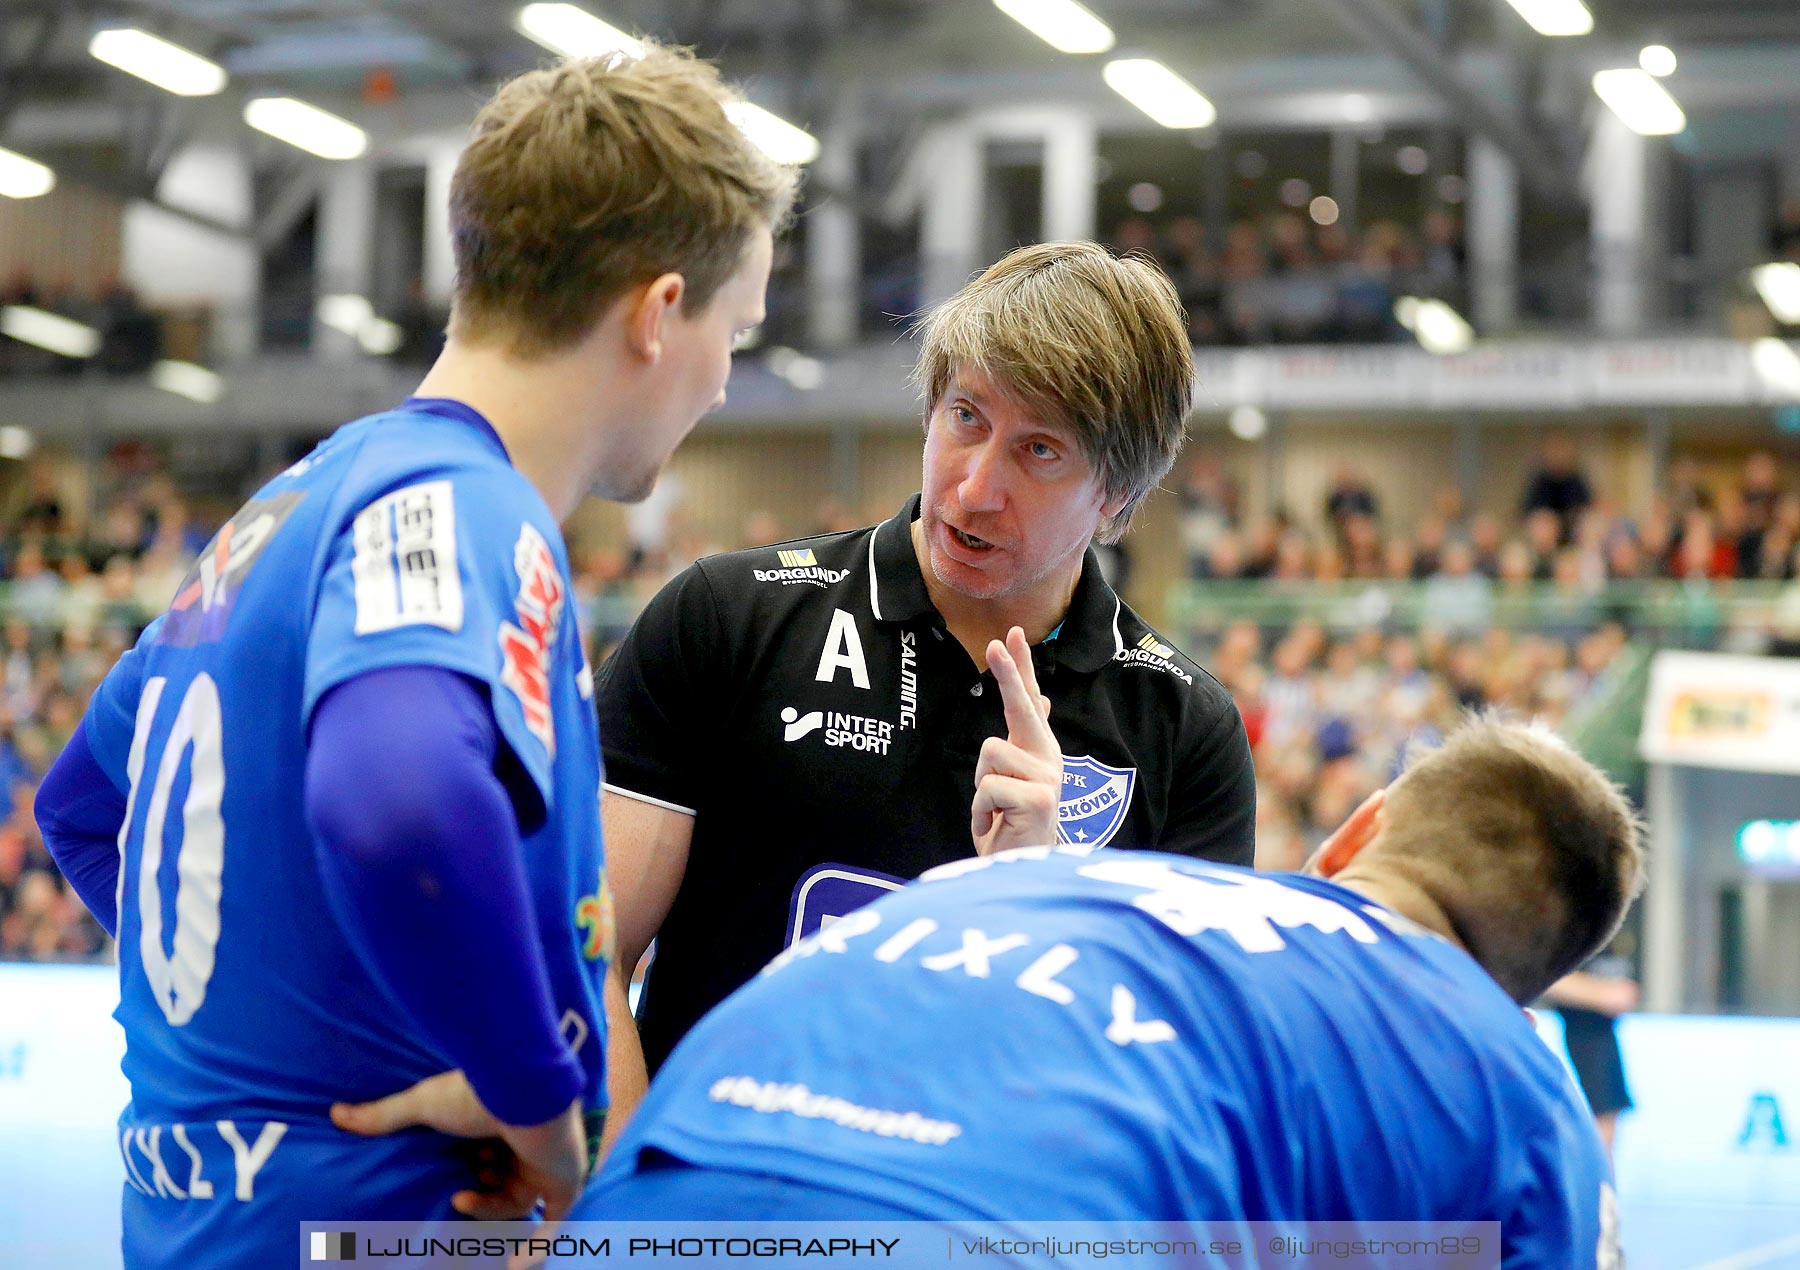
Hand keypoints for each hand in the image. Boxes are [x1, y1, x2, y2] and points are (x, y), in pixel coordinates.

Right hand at [333, 1071, 587, 1268]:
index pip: (489, 1158)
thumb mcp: (422, 1107)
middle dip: (477, 1193)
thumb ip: (384, 1116)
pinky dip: (535, 1248)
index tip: (446, 1180)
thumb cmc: (476, 1093)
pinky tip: (513, 1269)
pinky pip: (554, 1226)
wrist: (521, 1089)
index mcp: (503, 1124)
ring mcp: (549, 1165)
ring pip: (517, 1204)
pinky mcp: (565, 1184)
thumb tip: (336, 1115)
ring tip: (463, 1196)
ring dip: (488, 1208)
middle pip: (502, 1184)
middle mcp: (529, 1145)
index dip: (467, 1174)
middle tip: (455, 1189)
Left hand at [971, 626, 1062, 856]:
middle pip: (1023, 707)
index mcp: (1039, 749)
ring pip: (991, 755)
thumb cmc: (1012, 823)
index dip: (1020, 667)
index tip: (1012, 634)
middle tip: (996, 640)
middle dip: (1009, 673)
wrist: (1021, 868)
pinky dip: (982, 812)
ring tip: (995, 810)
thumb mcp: (1014, 778)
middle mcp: (1048, 757)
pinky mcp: (1040, 799)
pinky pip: (989, 787)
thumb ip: (1025, 740)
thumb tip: (1042, 700)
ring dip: (982, 787)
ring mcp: (1048, 778)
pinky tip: (996, 825)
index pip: (1029, 700)